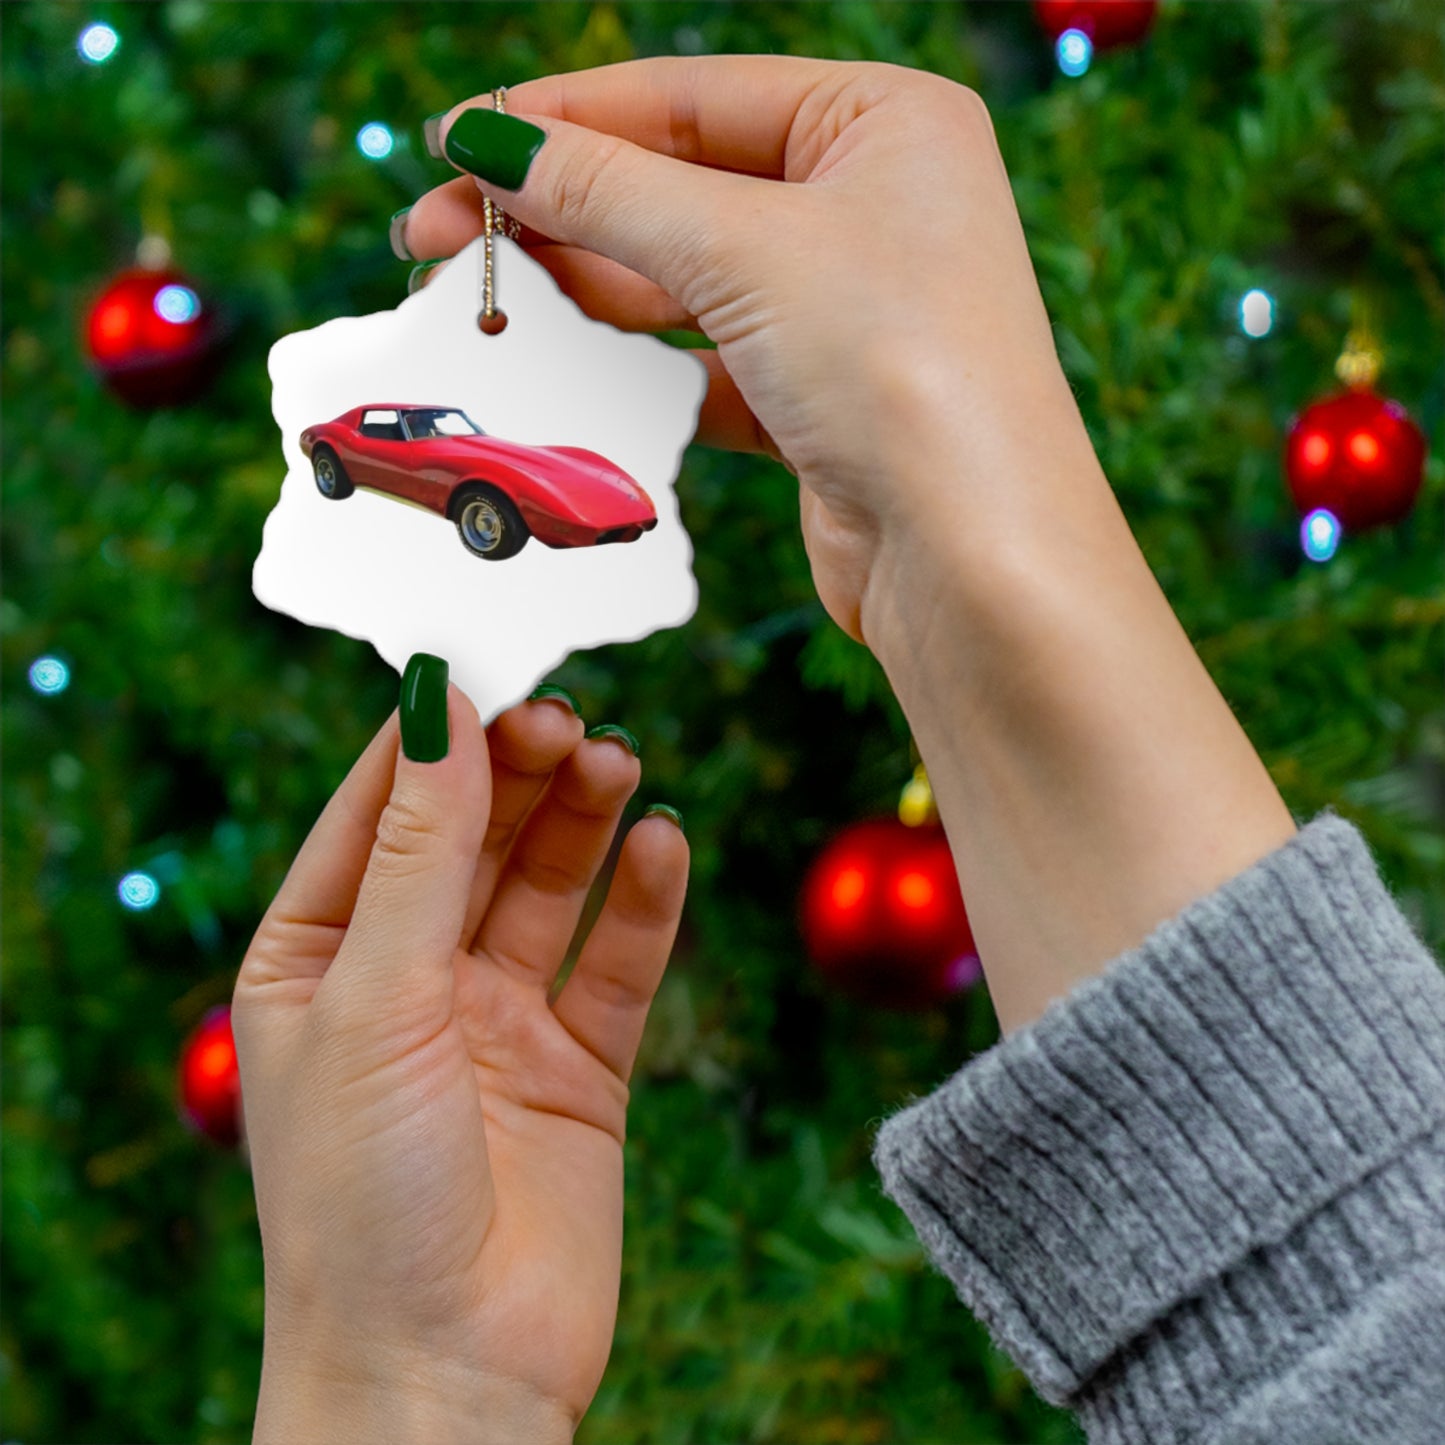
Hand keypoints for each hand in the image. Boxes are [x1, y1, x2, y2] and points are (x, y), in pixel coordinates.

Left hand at [233, 683, 686, 1441]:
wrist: (445, 1377)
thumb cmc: (362, 1200)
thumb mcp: (374, 999)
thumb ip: (418, 851)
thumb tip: (437, 705)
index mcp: (318, 959)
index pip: (377, 811)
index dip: (431, 736)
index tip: (487, 661)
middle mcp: (408, 980)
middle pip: (473, 837)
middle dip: (519, 772)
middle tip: (569, 717)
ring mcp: (498, 1022)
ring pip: (549, 885)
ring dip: (584, 819)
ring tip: (620, 761)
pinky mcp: (579, 1067)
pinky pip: (617, 962)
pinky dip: (644, 901)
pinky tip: (664, 843)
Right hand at [403, 56, 1090, 645]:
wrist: (972, 559)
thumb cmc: (901, 372)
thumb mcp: (744, 250)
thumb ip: (609, 191)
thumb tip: (489, 142)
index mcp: (884, 122)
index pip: (689, 97)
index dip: (561, 119)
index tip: (454, 142)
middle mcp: (872, 204)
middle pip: (679, 187)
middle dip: (558, 211)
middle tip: (435, 236)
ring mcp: (846, 306)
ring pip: (686, 278)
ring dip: (586, 289)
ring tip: (484, 299)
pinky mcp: (820, 399)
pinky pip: (705, 360)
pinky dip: (636, 365)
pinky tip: (563, 366)